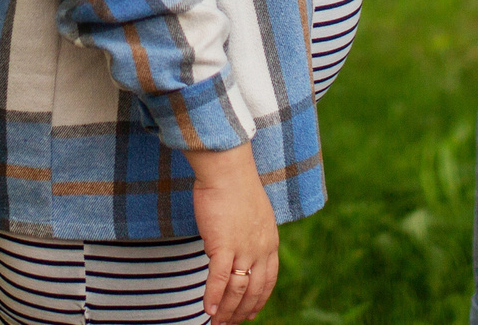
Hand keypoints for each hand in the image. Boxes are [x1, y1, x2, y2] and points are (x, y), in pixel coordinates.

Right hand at [187, 146, 278, 321]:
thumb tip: (240, 244)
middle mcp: (260, 248)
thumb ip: (251, 233)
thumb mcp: (253, 213)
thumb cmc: (234, 186)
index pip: (268, 280)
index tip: (252, 313)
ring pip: (237, 289)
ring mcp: (243, 248)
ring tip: (217, 323)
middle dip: (242, 311)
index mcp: (270, 241)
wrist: (227, 169)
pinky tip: (208, 310)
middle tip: (231, 324)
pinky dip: (213, 297)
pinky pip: (218, 279)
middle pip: (254, 290)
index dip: (260, 300)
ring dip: (227, 310)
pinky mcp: (223, 244)